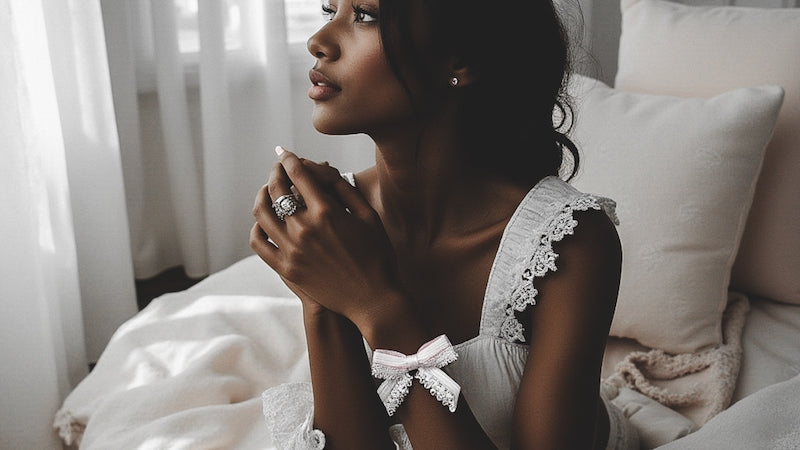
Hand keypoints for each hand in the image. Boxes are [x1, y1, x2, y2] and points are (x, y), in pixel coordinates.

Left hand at [250, 147, 402, 327]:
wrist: (372, 299)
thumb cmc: (377, 255)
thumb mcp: (368, 216)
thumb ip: (344, 190)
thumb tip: (321, 169)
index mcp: (326, 212)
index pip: (298, 174)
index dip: (288, 159)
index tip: (284, 153)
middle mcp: (304, 228)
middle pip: (277, 189)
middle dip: (275, 173)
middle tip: (278, 168)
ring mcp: (292, 250)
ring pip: (262, 213)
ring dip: (262, 195)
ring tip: (267, 191)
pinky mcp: (286, 268)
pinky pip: (259, 242)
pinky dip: (257, 226)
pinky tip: (263, 221)